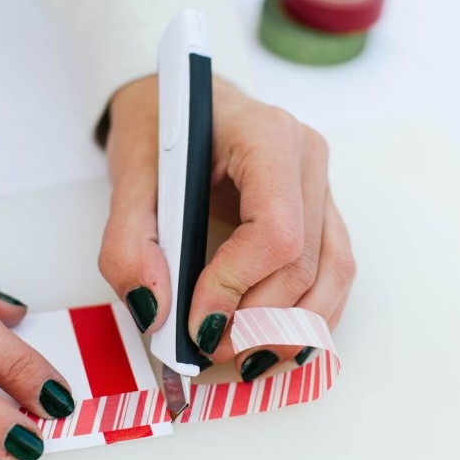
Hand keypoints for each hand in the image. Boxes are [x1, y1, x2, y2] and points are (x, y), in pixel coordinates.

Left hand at [99, 75, 355, 379]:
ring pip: (331, 278)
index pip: (275, 231)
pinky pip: (331, 276)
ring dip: (291, 331)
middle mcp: (307, 160)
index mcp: (266, 137)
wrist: (179, 101)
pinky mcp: (322, 214)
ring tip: (244, 358)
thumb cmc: (160, 128)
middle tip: (207, 349)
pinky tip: (271, 341)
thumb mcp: (128, 177)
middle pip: (303, 264)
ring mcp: (322, 187)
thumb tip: (156, 311)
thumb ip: (129, 244)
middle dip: (258, 321)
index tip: (196, 323)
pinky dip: (304, 318)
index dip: (237, 288)